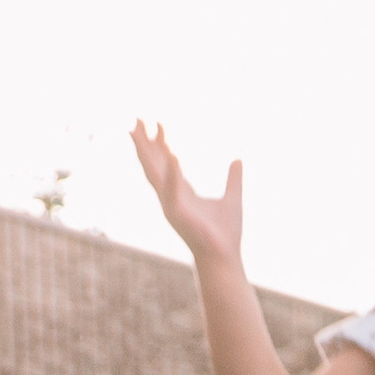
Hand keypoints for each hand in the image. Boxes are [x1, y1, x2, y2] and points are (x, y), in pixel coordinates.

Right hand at [130, 121, 242, 265]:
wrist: (225, 257)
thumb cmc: (226, 233)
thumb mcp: (233, 198)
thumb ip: (233, 178)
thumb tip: (238, 159)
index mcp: (182, 191)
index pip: (165, 162)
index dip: (160, 143)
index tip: (157, 122)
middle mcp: (171, 195)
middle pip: (152, 163)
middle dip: (143, 141)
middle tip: (136, 117)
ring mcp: (171, 204)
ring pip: (154, 172)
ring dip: (146, 151)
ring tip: (137, 129)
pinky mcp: (177, 213)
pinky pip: (173, 189)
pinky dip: (172, 172)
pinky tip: (173, 154)